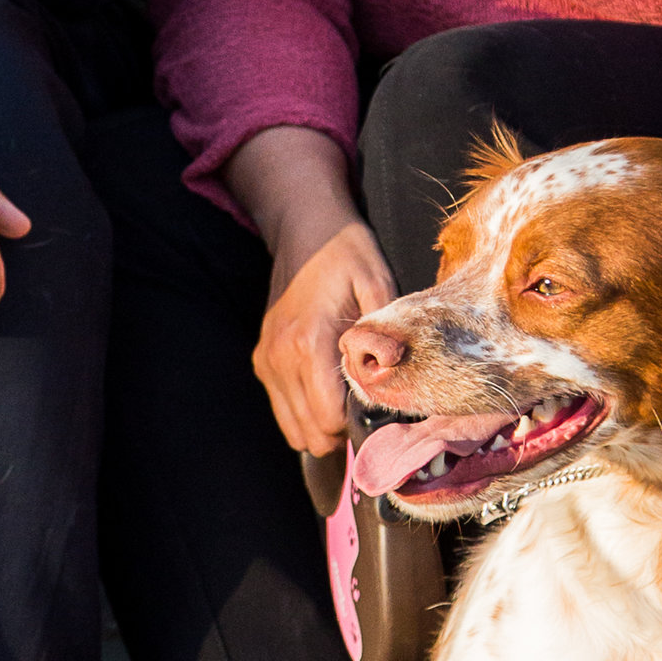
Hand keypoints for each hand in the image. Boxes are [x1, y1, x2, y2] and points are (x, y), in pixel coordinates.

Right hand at [220, 126, 397, 459]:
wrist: (305, 227)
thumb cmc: (346, 253)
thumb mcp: (377, 283)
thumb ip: (384, 334)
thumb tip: (399, 376)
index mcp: (309, 344)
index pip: (328, 420)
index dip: (358, 423)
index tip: (377, 403)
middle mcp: (280, 358)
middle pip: (310, 434)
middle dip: (342, 432)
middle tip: (366, 405)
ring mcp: (267, 361)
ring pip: (292, 429)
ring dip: (321, 425)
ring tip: (346, 399)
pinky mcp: (262, 359)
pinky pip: (282, 408)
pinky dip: (304, 411)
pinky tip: (326, 388)